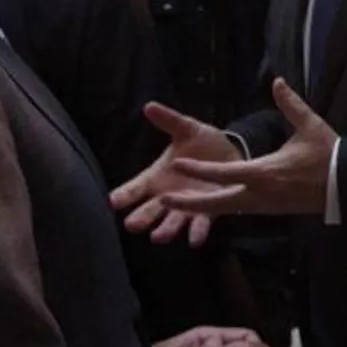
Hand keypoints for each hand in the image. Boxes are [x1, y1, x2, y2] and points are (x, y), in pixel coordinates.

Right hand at [110, 103, 239, 246]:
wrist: (233, 154)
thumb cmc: (204, 143)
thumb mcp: (188, 130)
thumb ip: (170, 121)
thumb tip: (149, 106)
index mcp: (157, 176)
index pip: (136, 187)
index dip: (124, 194)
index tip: (113, 201)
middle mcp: (168, 195)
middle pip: (150, 209)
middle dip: (142, 217)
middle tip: (132, 225)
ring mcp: (187, 205)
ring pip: (173, 220)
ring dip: (166, 229)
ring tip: (158, 237)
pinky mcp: (208, 211)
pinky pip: (201, 223)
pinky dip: (197, 231)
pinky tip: (194, 240)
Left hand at [161, 79, 337, 217]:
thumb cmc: (328, 154)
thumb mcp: (310, 125)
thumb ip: (290, 104)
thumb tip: (277, 81)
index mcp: (264, 172)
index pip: (224, 173)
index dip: (199, 170)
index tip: (178, 165)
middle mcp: (260, 193)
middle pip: (216, 202)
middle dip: (188, 203)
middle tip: (163, 201)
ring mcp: (265, 205)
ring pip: (225, 209)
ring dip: (201, 208)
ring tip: (177, 206)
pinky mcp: (271, 210)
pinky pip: (240, 210)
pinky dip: (222, 207)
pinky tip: (209, 205)